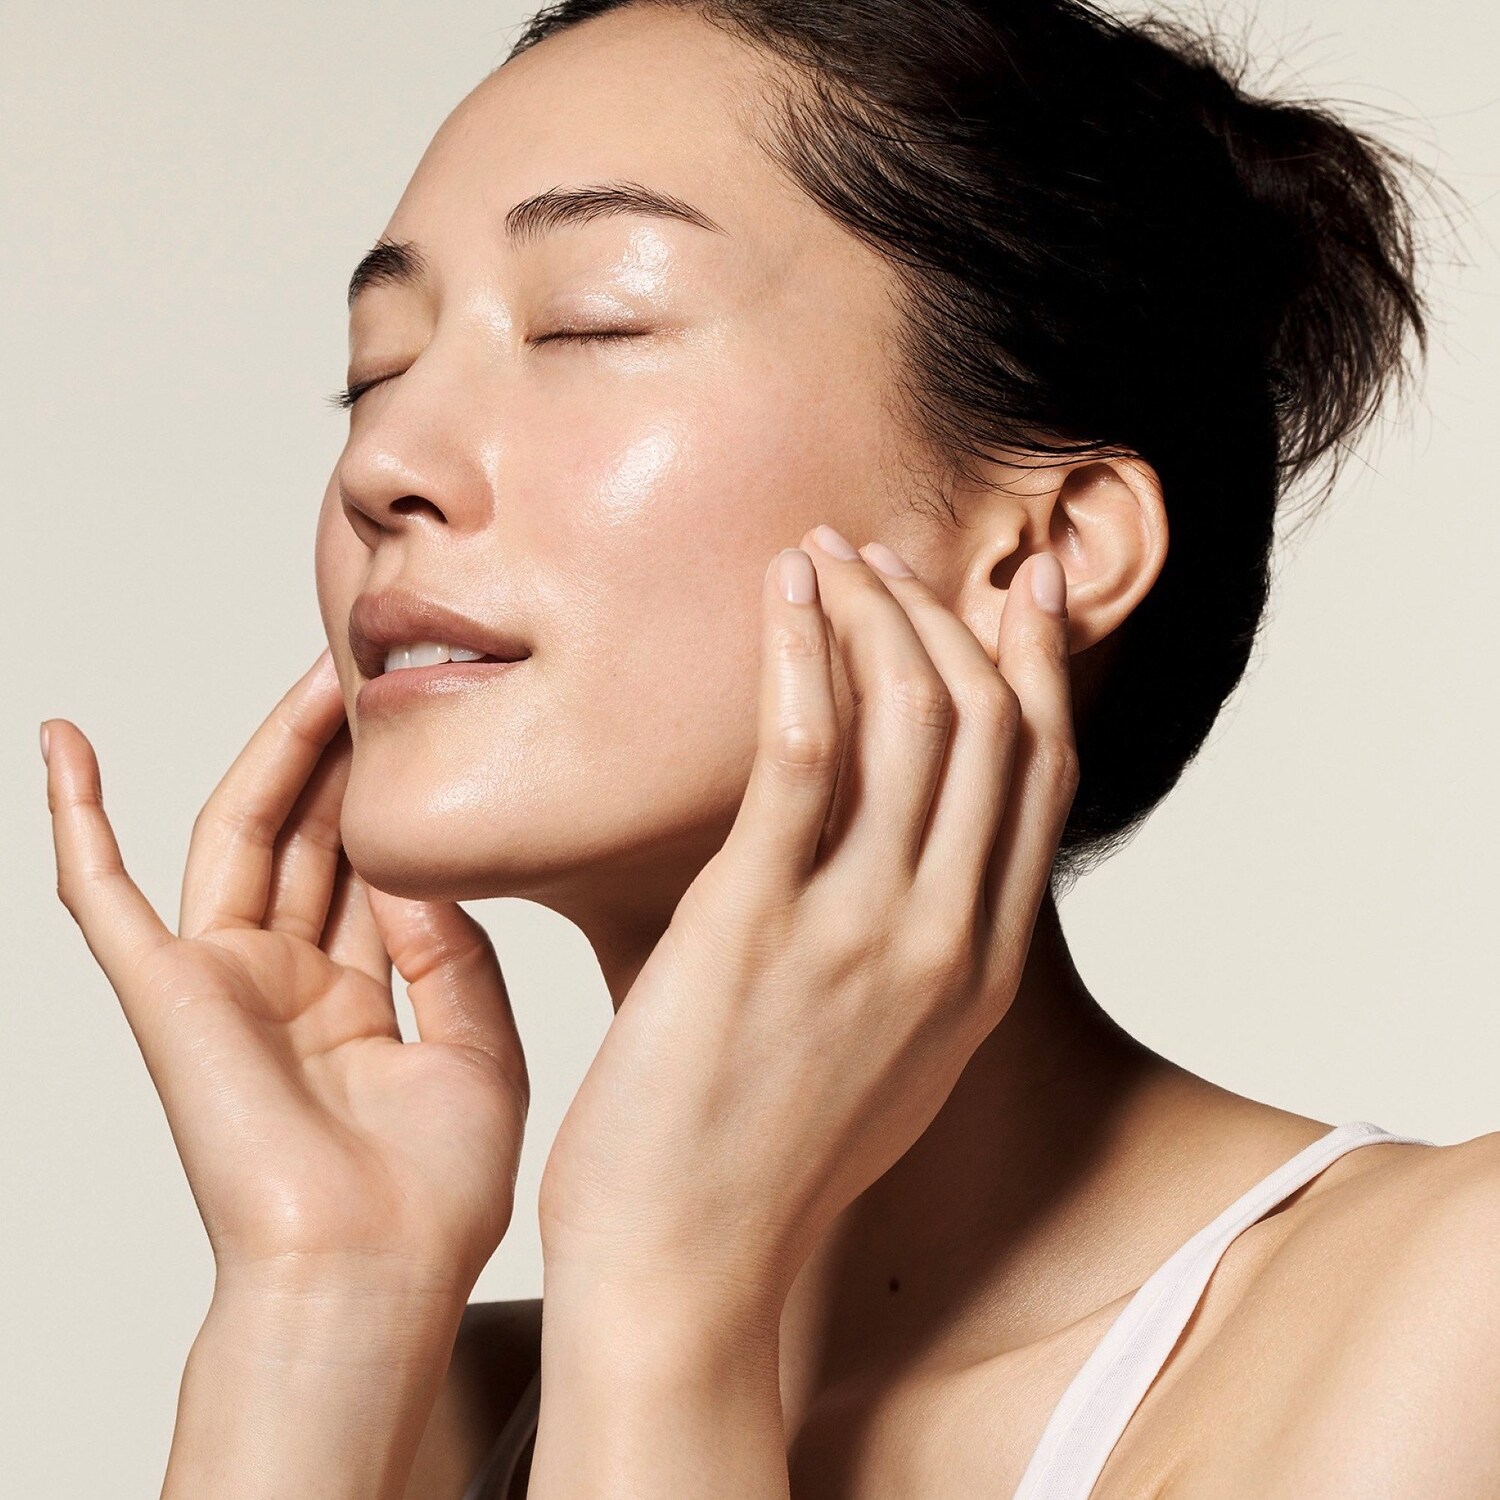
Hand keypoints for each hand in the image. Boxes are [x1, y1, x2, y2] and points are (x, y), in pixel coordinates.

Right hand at [42, 650, 527, 1301]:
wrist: (370, 1274)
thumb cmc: (432, 1192)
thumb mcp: (478, 1049)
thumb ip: (453, 950)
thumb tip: (418, 866)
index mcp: (361, 998)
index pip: (376, 868)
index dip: (402, 796)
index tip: (441, 723)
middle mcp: (289, 982)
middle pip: (312, 834)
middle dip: (346, 751)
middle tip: (383, 670)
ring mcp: (223, 982)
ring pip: (239, 835)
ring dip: (274, 752)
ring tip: (321, 671)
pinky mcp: (165, 992)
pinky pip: (102, 895)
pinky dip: (75, 819)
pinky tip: (64, 743)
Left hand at [536, 527, 1077, 1318]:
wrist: (686, 1268)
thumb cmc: (763, 1161)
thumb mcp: (883, 1060)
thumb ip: (908, 957)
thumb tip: (886, 857)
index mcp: (981, 972)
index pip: (1041, 780)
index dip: (1035, 669)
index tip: (1011, 593)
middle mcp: (945, 941)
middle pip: (988, 726)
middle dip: (949, 615)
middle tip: (892, 554)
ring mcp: (861, 931)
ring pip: (911, 716)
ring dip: (875, 610)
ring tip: (827, 554)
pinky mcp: (757, 923)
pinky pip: (805, 746)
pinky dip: (803, 650)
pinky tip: (786, 593)